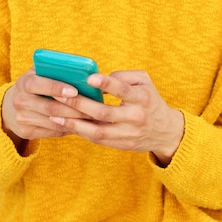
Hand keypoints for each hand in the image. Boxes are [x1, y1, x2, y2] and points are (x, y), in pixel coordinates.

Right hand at [1, 69, 92, 151]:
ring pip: (54, 122)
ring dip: (75, 121)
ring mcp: (22, 118)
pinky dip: (69, 128)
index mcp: (25, 82)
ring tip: (93, 119)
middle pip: (50, 107)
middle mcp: (20, 101)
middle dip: (74, 109)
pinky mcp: (26, 132)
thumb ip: (57, 70)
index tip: (75, 91)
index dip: (57, 88)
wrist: (11, 107)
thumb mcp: (40, 73)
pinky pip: (53, 132)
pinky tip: (83, 125)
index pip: (39, 84)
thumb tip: (87, 73)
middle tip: (94, 109)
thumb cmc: (37, 85)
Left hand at [50, 70, 184, 165]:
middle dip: (79, 104)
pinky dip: (81, 132)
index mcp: (142, 97)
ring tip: (55, 115)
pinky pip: (98, 140)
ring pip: (97, 130)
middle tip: (59, 95)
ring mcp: (128, 133)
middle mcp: (136, 116)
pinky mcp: (122, 145)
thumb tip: (98, 80)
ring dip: (74, 123)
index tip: (89, 78)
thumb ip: (123, 76)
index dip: (106, 84)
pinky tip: (66, 125)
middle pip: (103, 112)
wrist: (166, 131)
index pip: (122, 90)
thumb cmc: (150, 99)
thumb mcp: (145, 81)